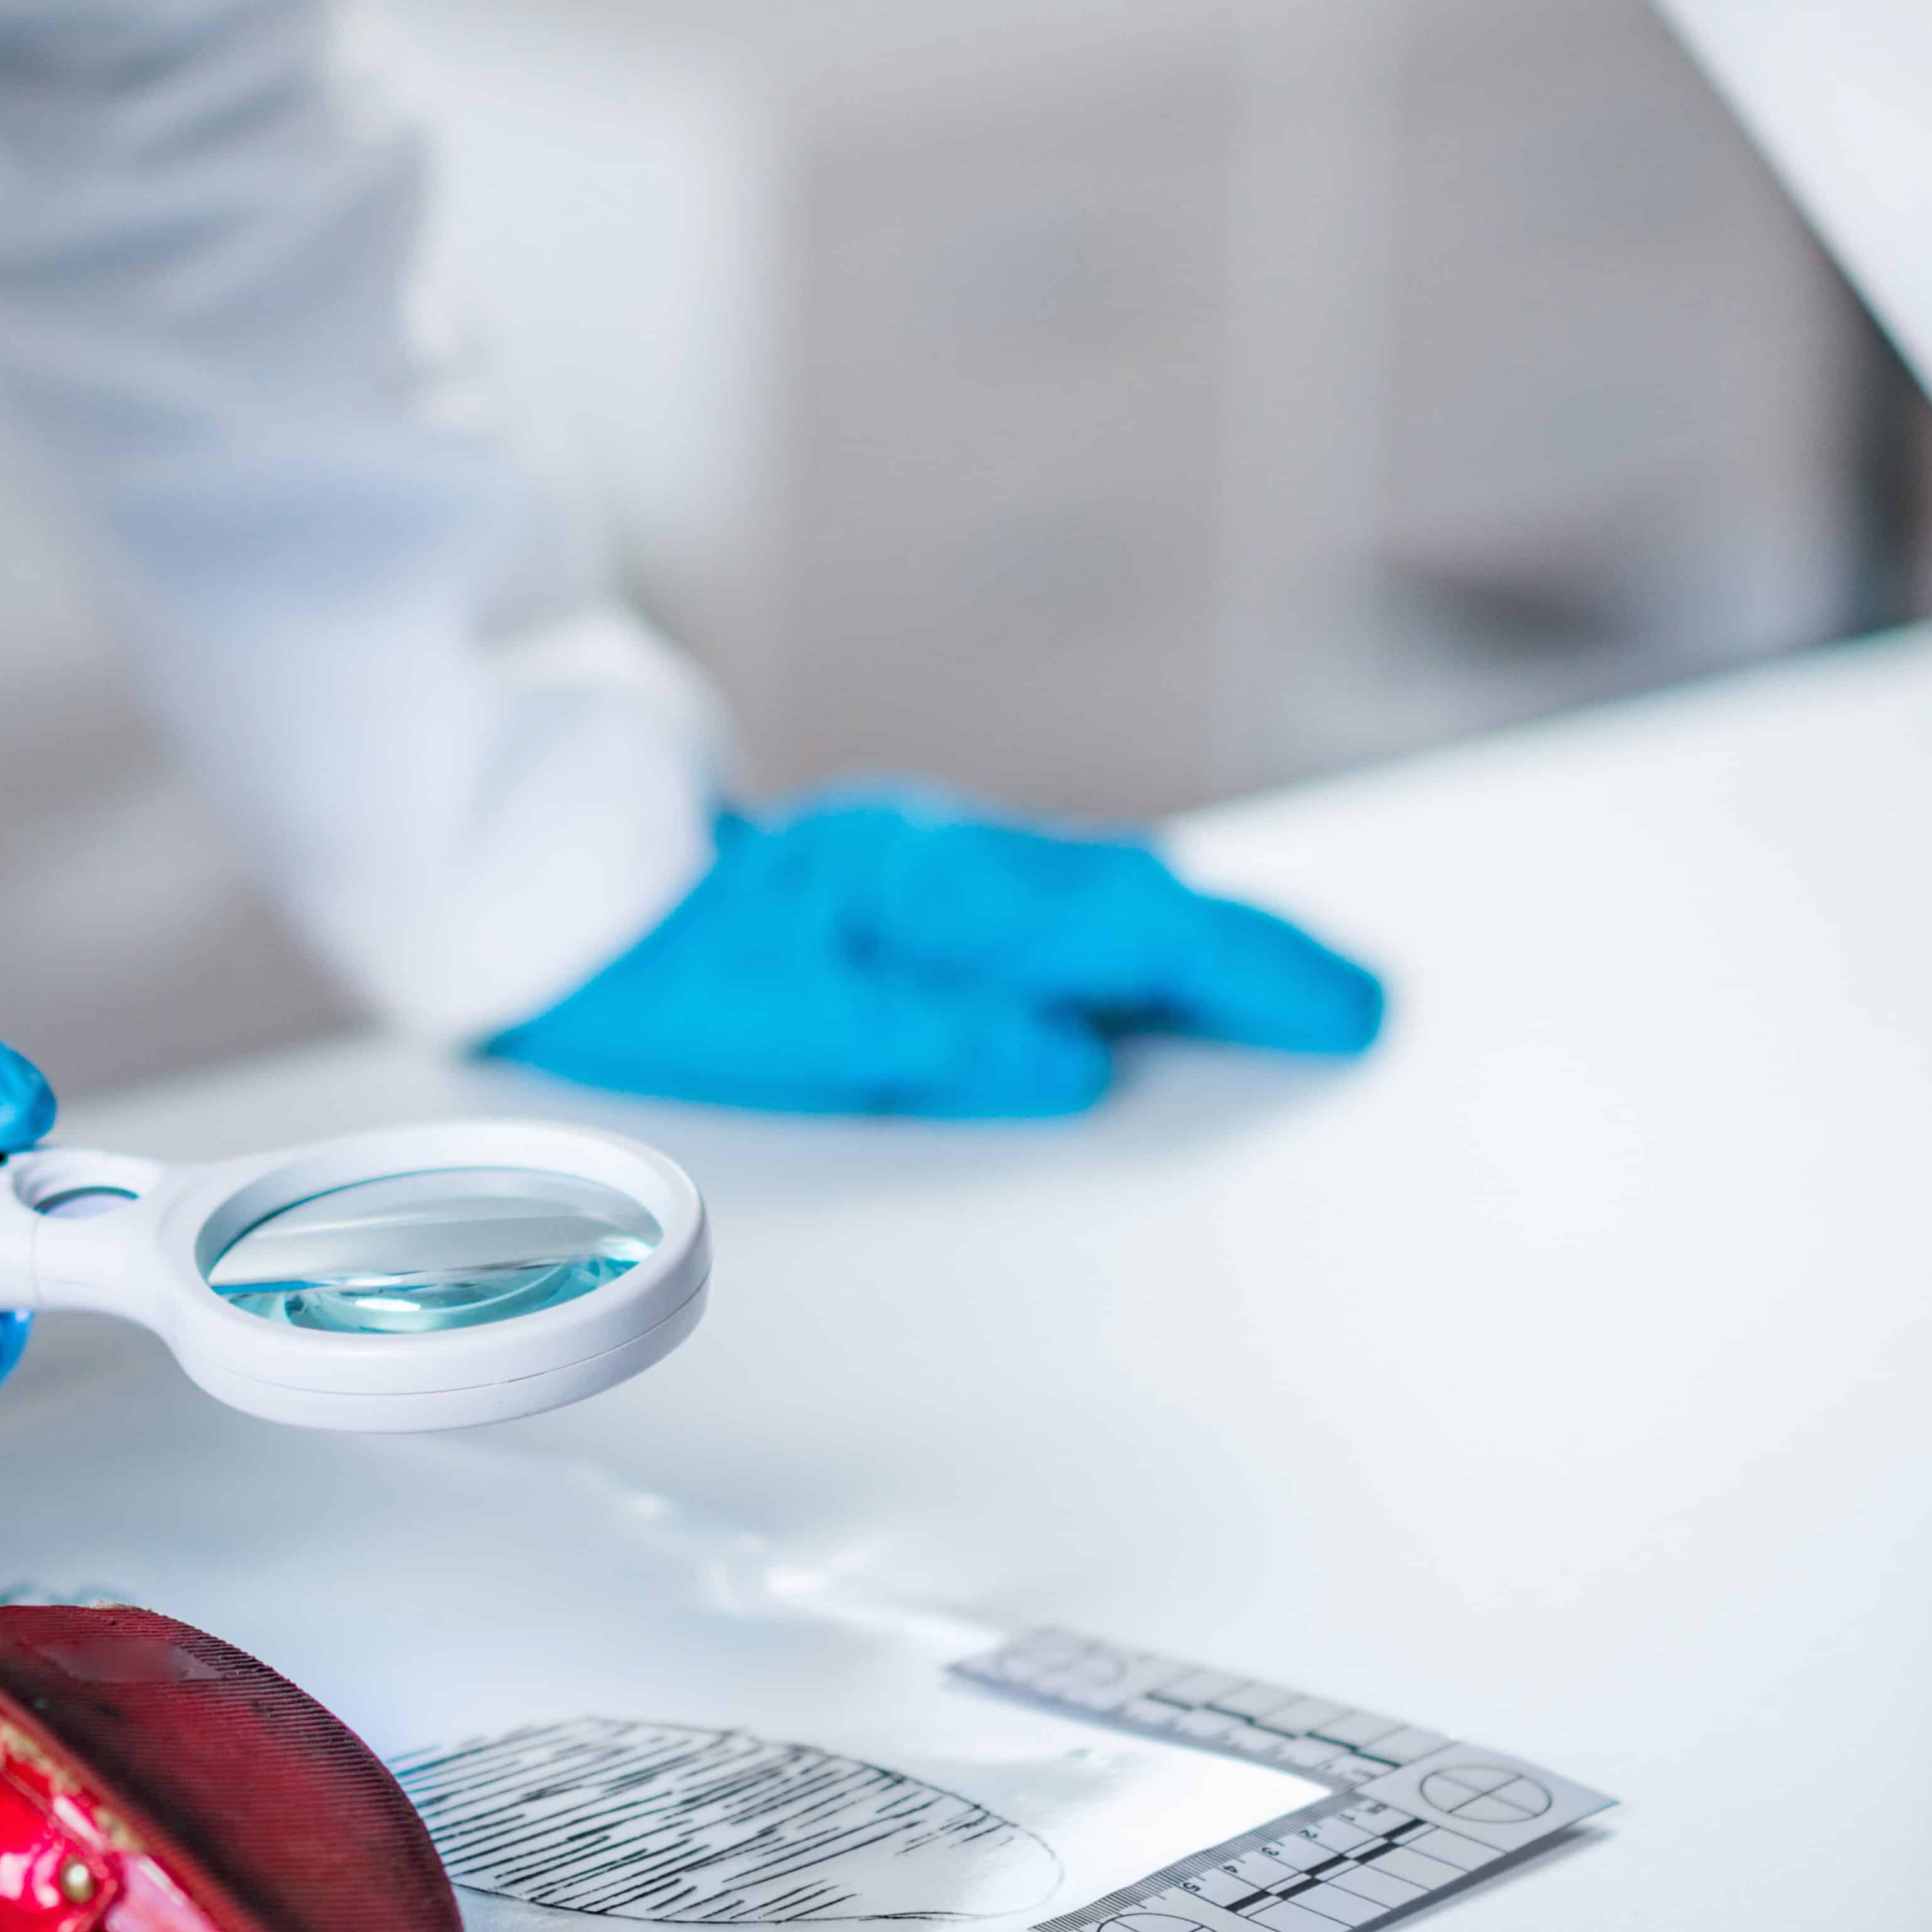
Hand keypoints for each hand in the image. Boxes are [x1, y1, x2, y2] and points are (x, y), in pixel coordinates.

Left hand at [484, 792, 1387, 1117]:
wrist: (570, 901)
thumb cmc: (672, 974)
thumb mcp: (797, 1031)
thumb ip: (944, 1047)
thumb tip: (1076, 1070)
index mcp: (945, 892)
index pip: (1138, 931)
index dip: (1254, 977)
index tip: (1346, 1018)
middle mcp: (960, 861)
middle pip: (1148, 904)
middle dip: (1259, 955)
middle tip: (1361, 1013)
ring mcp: (941, 867)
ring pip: (1107, 901)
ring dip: (1202, 948)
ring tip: (1291, 1003)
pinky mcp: (917, 889)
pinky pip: (1058, 912)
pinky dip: (1131, 946)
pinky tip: (1149, 987)